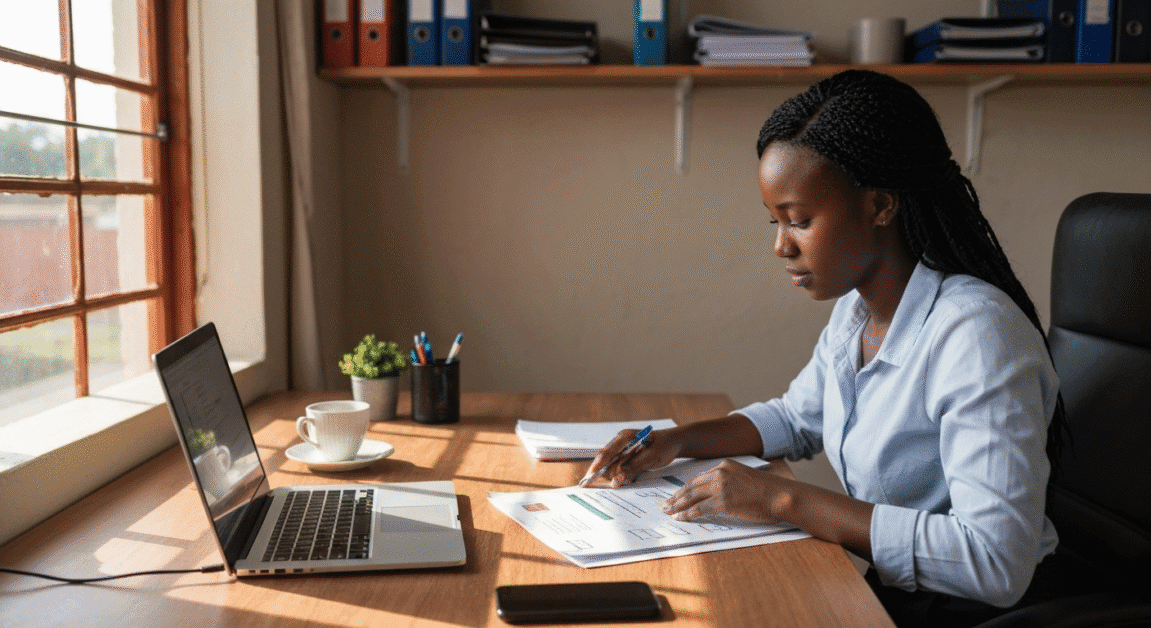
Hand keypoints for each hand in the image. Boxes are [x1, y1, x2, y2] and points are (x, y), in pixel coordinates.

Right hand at [581, 428, 683, 487]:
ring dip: (618, 475)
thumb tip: (615, 481)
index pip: (605, 454)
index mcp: (624, 437)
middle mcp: (621, 442)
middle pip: (606, 461)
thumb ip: (632, 469)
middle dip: (608, 474)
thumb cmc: (665, 446)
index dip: (596, 467)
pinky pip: (621, 468)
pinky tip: (632, 477)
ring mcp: (624, 449)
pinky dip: (624, 475)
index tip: (588, 479)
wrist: (676, 442)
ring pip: (613, 466)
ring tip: (631, 477)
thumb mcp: (651, 458)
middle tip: (616, 483)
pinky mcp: (628, 456)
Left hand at [660, 458, 792, 524]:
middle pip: (691, 486)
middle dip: (676, 497)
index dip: (685, 488)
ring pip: (692, 497)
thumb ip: (727, 481)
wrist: (780, 495)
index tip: (675, 495)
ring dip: (677, 505)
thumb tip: (712, 494)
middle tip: (664, 505)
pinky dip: (688, 514)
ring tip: (668, 512)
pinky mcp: (724, 502)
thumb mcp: (744, 477)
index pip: (698, 478)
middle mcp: (720, 473)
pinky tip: (681, 518)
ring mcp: (721, 487)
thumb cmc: (767, 490)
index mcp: (724, 466)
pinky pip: (700, 509)